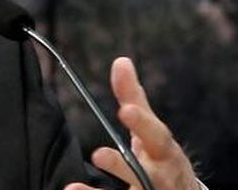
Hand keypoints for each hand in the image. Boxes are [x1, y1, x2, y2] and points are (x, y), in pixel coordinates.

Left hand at [66, 57, 196, 189]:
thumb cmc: (162, 157)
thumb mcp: (152, 129)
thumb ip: (134, 98)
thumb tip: (121, 61)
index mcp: (164, 151)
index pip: (157, 135)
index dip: (142, 123)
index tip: (124, 110)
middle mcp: (160, 177)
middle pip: (145, 173)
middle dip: (123, 166)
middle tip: (98, 154)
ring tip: (73, 188)